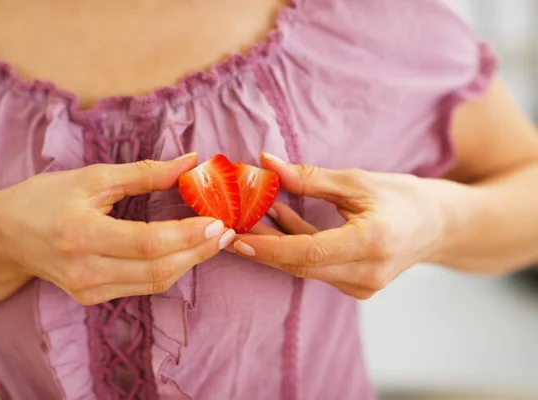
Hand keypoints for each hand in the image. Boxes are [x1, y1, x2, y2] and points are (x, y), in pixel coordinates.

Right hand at [0, 154, 234, 304]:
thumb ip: (145, 173)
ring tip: (215, 240)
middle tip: (227, 231)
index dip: (189, 235)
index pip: (148, 243)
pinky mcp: (92, 298)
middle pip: (158, 269)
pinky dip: (170, 268)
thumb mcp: (92, 177)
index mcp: (81, 234)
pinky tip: (186, 250)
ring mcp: (88, 290)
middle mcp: (84, 270)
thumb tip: (189, 162)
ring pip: (155, 283)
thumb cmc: (46, 198)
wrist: (7, 235)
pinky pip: (143, 287)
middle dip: (200, 251)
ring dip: (190, 261)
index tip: (219, 221)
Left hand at [231, 153, 457, 298]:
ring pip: (307, 269)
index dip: (268, 247)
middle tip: (231, 226)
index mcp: (372, 243)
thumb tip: (267, 163)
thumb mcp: (358, 181)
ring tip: (252, 216)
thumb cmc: (406, 197)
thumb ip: (310, 178)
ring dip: (277, 244)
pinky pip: (318, 269)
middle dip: (263, 247)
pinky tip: (281, 219)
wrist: (442, 225)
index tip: (236, 238)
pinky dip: (297, 246)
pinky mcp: (358, 286)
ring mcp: (364, 286)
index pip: (308, 252)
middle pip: (301, 265)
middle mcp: (367, 273)